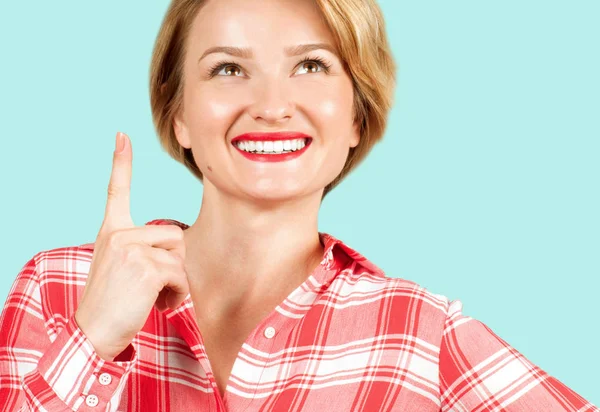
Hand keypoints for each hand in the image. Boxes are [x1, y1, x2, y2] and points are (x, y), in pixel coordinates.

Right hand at [74, 132, 188, 360]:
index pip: (116, 191)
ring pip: (180, 255)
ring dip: (176, 281)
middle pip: (174, 235)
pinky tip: (157, 305)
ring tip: (154, 297)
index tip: (122, 135)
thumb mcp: (120, 268)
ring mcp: (130, 248)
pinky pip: (181, 274)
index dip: (121, 162)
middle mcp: (118, 234)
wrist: (93, 333)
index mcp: (111, 232)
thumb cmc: (112, 305)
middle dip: (174, 263)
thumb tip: (177, 250)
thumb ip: (142, 251)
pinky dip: (177, 294)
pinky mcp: (145, 266)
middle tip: (155, 287)